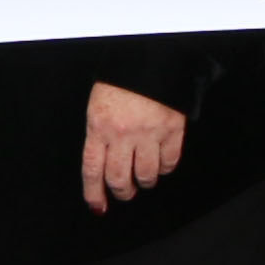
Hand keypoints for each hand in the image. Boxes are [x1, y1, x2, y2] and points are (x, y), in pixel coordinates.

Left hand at [82, 82, 187, 209]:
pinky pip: (169, 162)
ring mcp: (148, 133)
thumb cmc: (120, 81)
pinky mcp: (171, 130)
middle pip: (120, 178)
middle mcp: (122, 134)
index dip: (94, 193)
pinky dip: (165, 168)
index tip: (98, 206)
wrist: (149, 58)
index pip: (93, 169)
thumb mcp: (98, 105)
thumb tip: (102, 162)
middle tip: (125, 193)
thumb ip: (100, 133)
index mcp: (99, 126)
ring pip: (146, 175)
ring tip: (144, 180)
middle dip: (122, 192)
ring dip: (145, 182)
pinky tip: (161, 165)